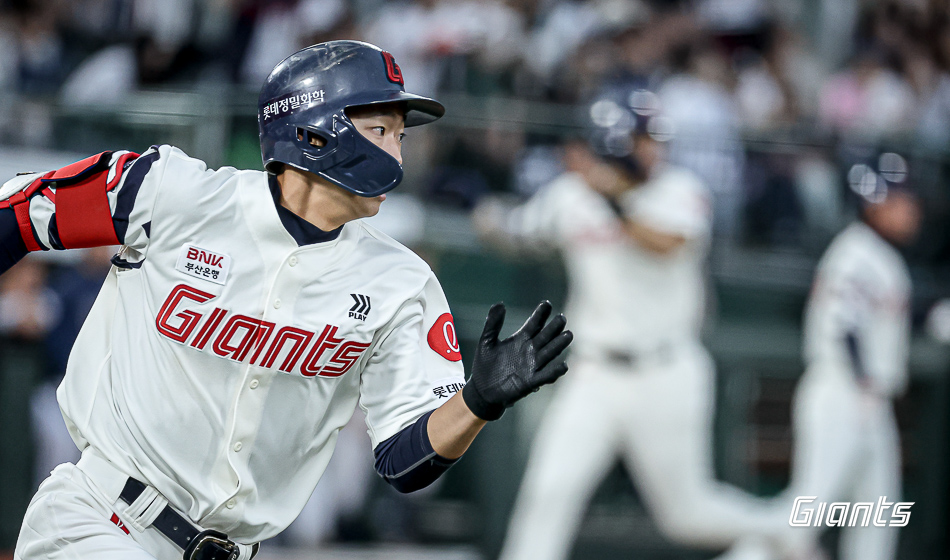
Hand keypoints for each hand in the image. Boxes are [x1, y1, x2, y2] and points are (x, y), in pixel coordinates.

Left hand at [462, 301, 572, 420]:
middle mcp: (530, 351)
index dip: (540, 315)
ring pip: (549, 353)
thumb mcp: (486, 342)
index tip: (546, 303)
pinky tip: (563, 366)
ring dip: (558, 345)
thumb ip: (493, 324)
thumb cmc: (485, 365)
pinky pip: (545, 376)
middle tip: (562, 317)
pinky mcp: (531, 381)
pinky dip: (554, 372)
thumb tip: (500, 304)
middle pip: (545, 337)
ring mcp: (532, 366)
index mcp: (520, 340)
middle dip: (554, 328)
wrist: (482, 390)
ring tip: (568, 335)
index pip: (534, 324)